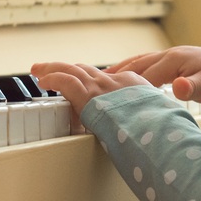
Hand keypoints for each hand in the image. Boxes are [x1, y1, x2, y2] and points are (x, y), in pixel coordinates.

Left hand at [31, 61, 151, 119]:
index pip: (106, 78)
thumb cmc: (162, 128)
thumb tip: (152, 132)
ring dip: (53, 69)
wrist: (159, 127)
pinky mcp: (89, 96)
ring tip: (39, 70)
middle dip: (68, 68)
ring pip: (72, 70)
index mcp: (132, 86)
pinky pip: (65, 81)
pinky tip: (43, 82)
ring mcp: (101, 87)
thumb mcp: (160, 118)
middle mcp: (115, 82)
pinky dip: (53, 78)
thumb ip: (149, 120)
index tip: (83, 82)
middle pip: (86, 70)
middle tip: (52, 68)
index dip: (90, 78)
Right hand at [103, 45, 200, 101]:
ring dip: (118, 71)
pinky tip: (121, 76)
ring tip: (98, 80)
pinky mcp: (169, 60)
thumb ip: (193, 86)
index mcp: (172, 61)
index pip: (142, 77)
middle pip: (134, 66)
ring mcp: (167, 56)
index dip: (124, 88)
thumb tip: (178, 87)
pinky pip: (144, 64)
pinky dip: (129, 69)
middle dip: (114, 77)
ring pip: (136, 63)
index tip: (108, 99)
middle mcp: (166, 55)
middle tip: (91, 87)